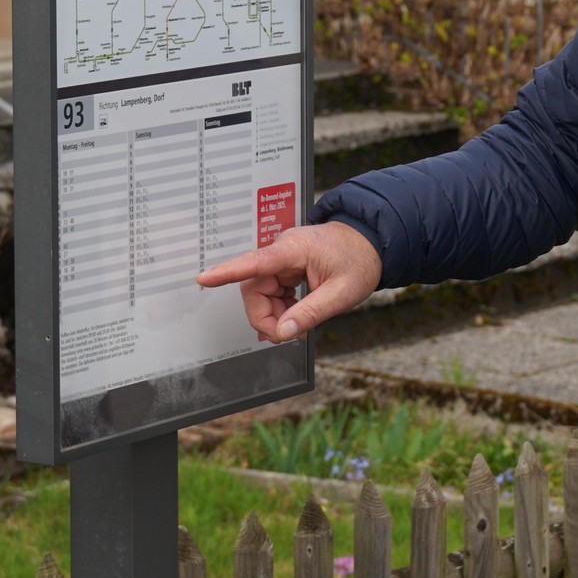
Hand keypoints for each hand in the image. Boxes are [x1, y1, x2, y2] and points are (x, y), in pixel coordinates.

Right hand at [196, 222, 382, 342]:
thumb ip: (311, 314)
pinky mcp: (285, 267)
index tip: (205, 278)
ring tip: (297, 325)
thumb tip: (284, 332)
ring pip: (260, 293)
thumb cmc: (360, 261)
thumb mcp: (341, 294)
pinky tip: (293, 316)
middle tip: (285, 334)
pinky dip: (279, 308)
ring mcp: (282, 258)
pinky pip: (270, 291)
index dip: (227, 272)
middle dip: (264, 316)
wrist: (372, 243)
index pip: (255, 262)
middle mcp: (283, 251)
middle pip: (254, 287)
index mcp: (294, 250)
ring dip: (273, 314)